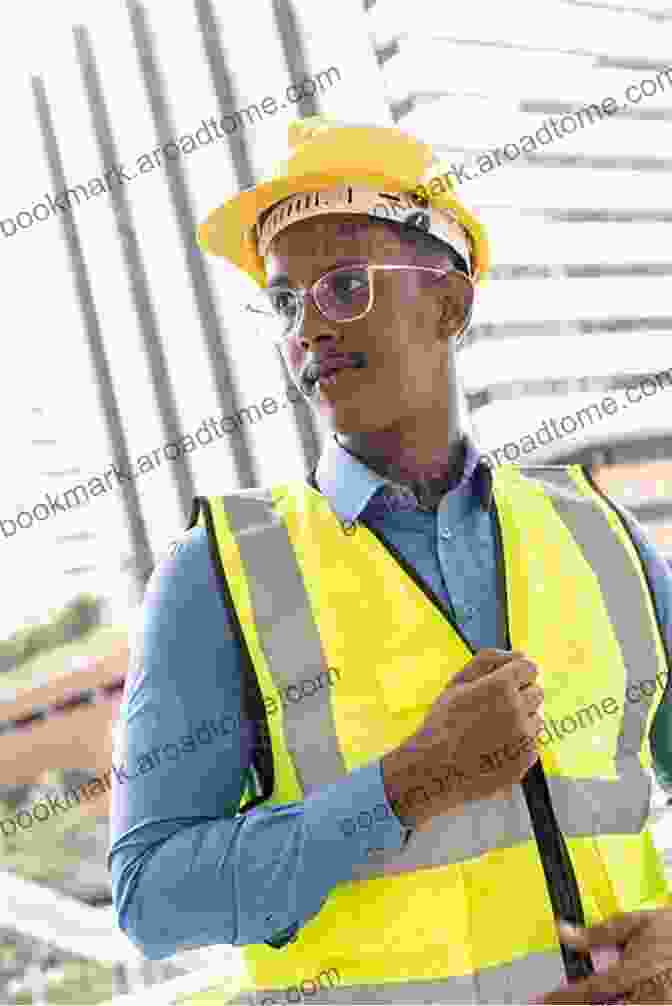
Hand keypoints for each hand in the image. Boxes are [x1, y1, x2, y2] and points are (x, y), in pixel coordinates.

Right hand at [381, 648, 543, 827]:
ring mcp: (524, 738)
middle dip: (521, 695)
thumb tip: (520, 655)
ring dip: (521, 720)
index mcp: (502, 686)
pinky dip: (518, 745)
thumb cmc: (443, 722)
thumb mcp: (458, 681)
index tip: (506, 682)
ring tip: (492, 729)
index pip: (531, 668)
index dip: (517, 673)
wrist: (435, 768)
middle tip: (495, 707)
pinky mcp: (526, 761)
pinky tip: (495, 747)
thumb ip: (489, 660)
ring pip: (537, 720)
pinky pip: (532, 745)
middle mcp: (517, 710)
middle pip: (537, 692)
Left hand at [538, 910, 671, 1003]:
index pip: (590, 991)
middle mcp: (645, 995)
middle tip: (557, 1001)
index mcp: (634, 972)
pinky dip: (617, 1005)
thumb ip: (599, 932)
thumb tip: (565, 932)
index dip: (563, 998)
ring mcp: (656, 1004)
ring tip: (590, 999)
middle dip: (580, 1005)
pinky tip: (610, 1001)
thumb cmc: (671, 932)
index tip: (544, 1000)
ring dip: (602, 1005)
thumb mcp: (637, 924)